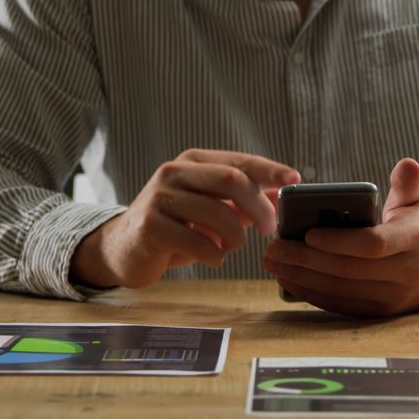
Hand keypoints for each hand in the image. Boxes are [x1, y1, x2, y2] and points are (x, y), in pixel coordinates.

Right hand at [72, 149, 299, 288]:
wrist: (123, 249)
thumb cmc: (175, 228)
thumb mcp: (210, 210)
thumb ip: (242, 202)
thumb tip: (279, 197)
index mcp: (193, 162)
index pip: (239, 161)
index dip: (270, 170)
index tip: (295, 180)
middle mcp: (174, 172)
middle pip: (231, 180)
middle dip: (258, 206)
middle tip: (270, 228)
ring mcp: (159, 197)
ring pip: (218, 214)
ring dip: (235, 237)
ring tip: (231, 248)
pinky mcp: (149, 226)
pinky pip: (198, 242)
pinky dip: (214, 255)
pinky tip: (211, 257)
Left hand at [263, 158, 418, 315]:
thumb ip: (408, 183)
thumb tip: (406, 164)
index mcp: (415, 239)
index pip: (374, 244)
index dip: (339, 241)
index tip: (309, 233)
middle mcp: (407, 272)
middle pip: (349, 270)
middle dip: (306, 260)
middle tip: (273, 248)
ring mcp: (394, 297)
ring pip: (341, 291)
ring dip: (302, 278)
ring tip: (274, 263)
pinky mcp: (381, 313)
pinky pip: (342, 306)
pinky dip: (312, 294)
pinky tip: (290, 279)